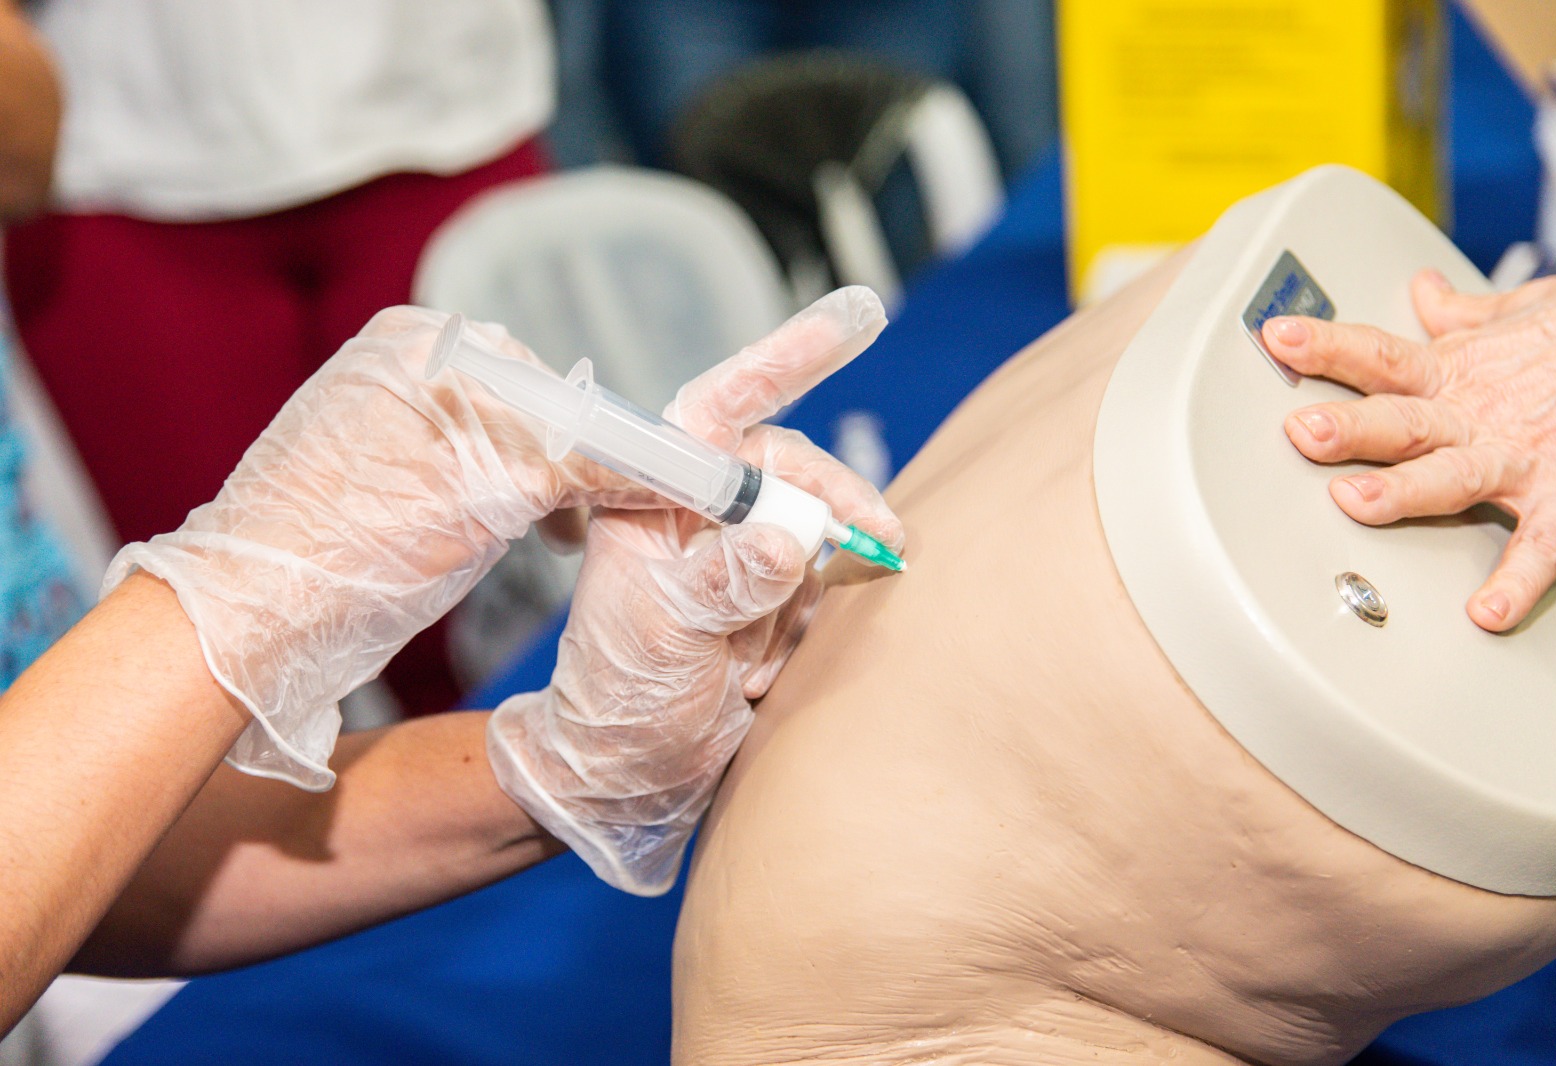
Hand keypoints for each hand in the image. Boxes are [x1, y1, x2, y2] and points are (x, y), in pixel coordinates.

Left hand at [103, 304, 741, 789]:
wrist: (251, 616)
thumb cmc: (358, 549)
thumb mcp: (492, 496)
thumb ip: (589, 465)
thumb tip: (678, 469)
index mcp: (419, 341)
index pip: (549, 381)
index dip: (603, 441)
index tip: (648, 490)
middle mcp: (399, 363)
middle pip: (530, 410)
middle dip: (572, 469)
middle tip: (597, 527)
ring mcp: (382, 414)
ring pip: (500, 445)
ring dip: (539, 493)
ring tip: (555, 541)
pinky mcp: (372, 465)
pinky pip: (463, 470)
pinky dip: (498, 505)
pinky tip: (512, 541)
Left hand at [486, 290, 902, 895]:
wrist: (631, 778)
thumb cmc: (619, 697)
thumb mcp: (663, 634)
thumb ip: (726, 581)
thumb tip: (795, 533)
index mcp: (655, 496)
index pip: (723, 409)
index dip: (789, 357)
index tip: (859, 316)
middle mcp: (701, 514)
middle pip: (792, 472)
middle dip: (837, 509)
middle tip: (881, 542)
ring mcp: (740, 556)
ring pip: (820, 532)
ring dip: (820, 589)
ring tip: (762, 655)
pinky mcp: (774, 598)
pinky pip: (827, 586)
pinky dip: (818, 626)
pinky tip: (767, 673)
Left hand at [1263, 266, 1555, 631]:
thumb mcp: (1521, 317)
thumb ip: (1463, 316)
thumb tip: (1424, 293)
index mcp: (1457, 377)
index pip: (1380, 356)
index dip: (1328, 346)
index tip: (1278, 337)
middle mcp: (1479, 418)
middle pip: (1402, 421)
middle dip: (1351, 428)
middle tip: (1304, 431)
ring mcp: (1522, 461)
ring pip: (1452, 476)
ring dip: (1403, 491)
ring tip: (1357, 505)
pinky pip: (1542, 545)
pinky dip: (1518, 579)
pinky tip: (1488, 610)